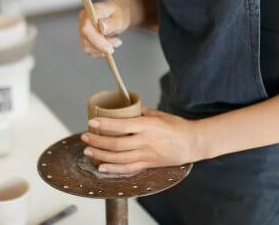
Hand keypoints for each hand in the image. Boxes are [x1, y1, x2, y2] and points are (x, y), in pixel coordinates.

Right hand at [78, 0, 132, 57]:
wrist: (118, 16)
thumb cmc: (119, 14)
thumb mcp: (119, 18)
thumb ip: (111, 23)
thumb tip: (101, 26)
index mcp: (89, 12)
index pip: (86, 28)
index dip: (96, 40)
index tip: (110, 48)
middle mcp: (82, 21)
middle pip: (85, 40)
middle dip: (102, 46)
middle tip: (118, 42)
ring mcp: (82, 31)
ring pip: (88, 47)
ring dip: (103, 48)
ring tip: (116, 41)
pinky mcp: (85, 39)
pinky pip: (90, 51)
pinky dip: (101, 51)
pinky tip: (110, 44)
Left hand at [80, 108, 203, 173]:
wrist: (192, 143)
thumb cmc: (176, 126)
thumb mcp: (159, 114)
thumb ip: (141, 112)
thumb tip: (126, 108)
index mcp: (147, 126)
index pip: (122, 125)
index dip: (105, 124)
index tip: (92, 122)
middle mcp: (145, 141)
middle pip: (116, 144)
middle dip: (97, 141)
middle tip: (85, 137)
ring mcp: (146, 155)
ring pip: (119, 158)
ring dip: (101, 155)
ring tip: (88, 151)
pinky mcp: (148, 165)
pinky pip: (128, 169)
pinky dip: (113, 169)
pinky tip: (101, 167)